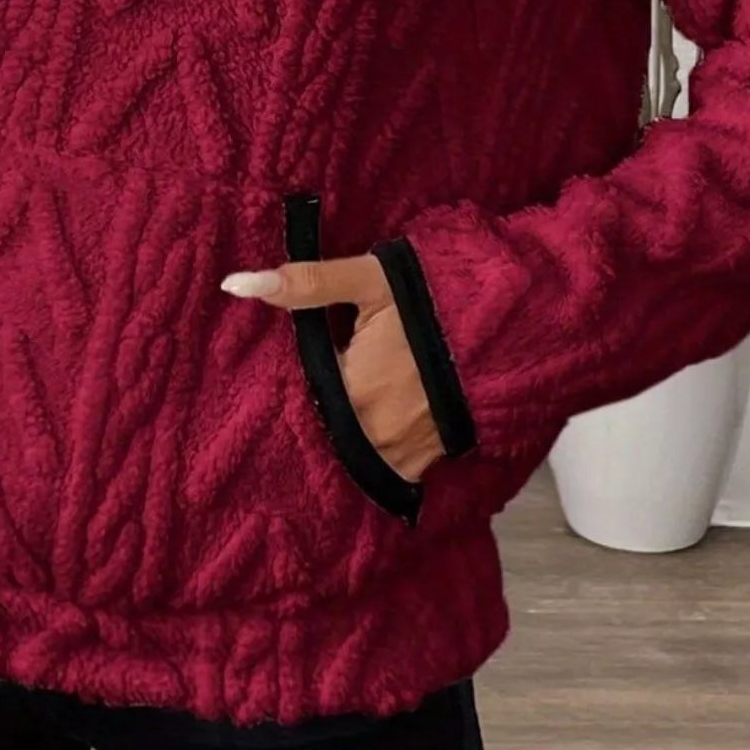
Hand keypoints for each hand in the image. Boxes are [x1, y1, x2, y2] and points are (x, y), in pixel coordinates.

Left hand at [221, 253, 444, 483]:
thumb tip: (236, 284)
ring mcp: (400, 453)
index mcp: (349, 390)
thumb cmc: (434, 301)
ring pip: (351, 452)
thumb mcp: (369, 281)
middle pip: (323, 430)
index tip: (283, 381)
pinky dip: (373, 453)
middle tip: (312, 396)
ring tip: (342, 414)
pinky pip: (384, 468)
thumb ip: (306, 285)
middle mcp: (370, 432)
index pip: (300, 399)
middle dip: (316, 416)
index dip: (291, 390)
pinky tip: (372, 430)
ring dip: (344, 436)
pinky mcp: (425, 462)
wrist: (513, 329)